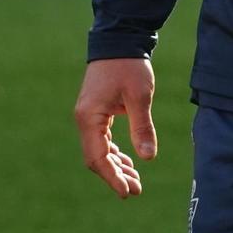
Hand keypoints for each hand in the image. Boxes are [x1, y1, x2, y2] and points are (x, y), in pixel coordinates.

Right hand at [73, 56, 156, 199]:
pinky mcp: (96, 112)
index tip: (127, 192)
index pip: (98, 157)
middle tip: (136, 190)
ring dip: (116, 166)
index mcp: (90, 117)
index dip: (112, 177)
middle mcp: (84, 119)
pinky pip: (102, 140)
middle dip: (116, 175)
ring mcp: (88, 116)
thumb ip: (142, 127)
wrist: (119, 40)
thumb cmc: (129, 66)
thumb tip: (148, 158)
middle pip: (96, 158)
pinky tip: (128, 161)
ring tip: (136, 181)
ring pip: (99, 150)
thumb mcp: (139, 96)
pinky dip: (114, 152)